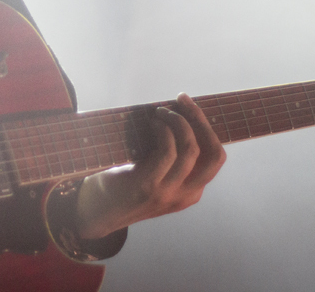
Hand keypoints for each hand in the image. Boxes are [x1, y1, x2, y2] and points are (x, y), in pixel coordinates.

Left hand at [75, 93, 225, 238]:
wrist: (98, 213)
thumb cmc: (125, 186)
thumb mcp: (158, 177)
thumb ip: (172, 159)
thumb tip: (177, 114)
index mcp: (191, 192)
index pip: (216, 157)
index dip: (207, 127)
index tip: (190, 106)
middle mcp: (186, 194)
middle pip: (214, 154)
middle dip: (201, 120)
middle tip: (183, 100)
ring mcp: (168, 192)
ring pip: (190, 148)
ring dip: (177, 121)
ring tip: (160, 111)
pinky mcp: (149, 186)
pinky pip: (167, 151)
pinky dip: (163, 130)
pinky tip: (152, 123)